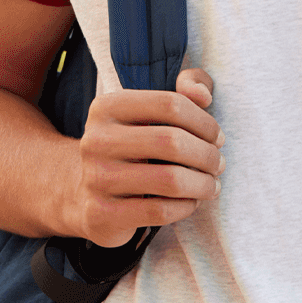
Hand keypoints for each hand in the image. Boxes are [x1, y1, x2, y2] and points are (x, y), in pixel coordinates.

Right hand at [67, 67, 222, 247]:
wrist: (83, 194)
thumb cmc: (131, 148)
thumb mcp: (150, 112)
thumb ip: (185, 88)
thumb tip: (203, 95)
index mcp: (107, 106)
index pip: (170, 104)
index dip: (204, 121)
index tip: (217, 137)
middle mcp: (96, 139)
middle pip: (171, 141)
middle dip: (206, 155)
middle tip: (218, 164)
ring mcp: (96, 178)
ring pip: (169, 180)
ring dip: (202, 184)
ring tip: (212, 185)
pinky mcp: (101, 214)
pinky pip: (159, 211)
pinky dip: (186, 207)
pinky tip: (191, 202)